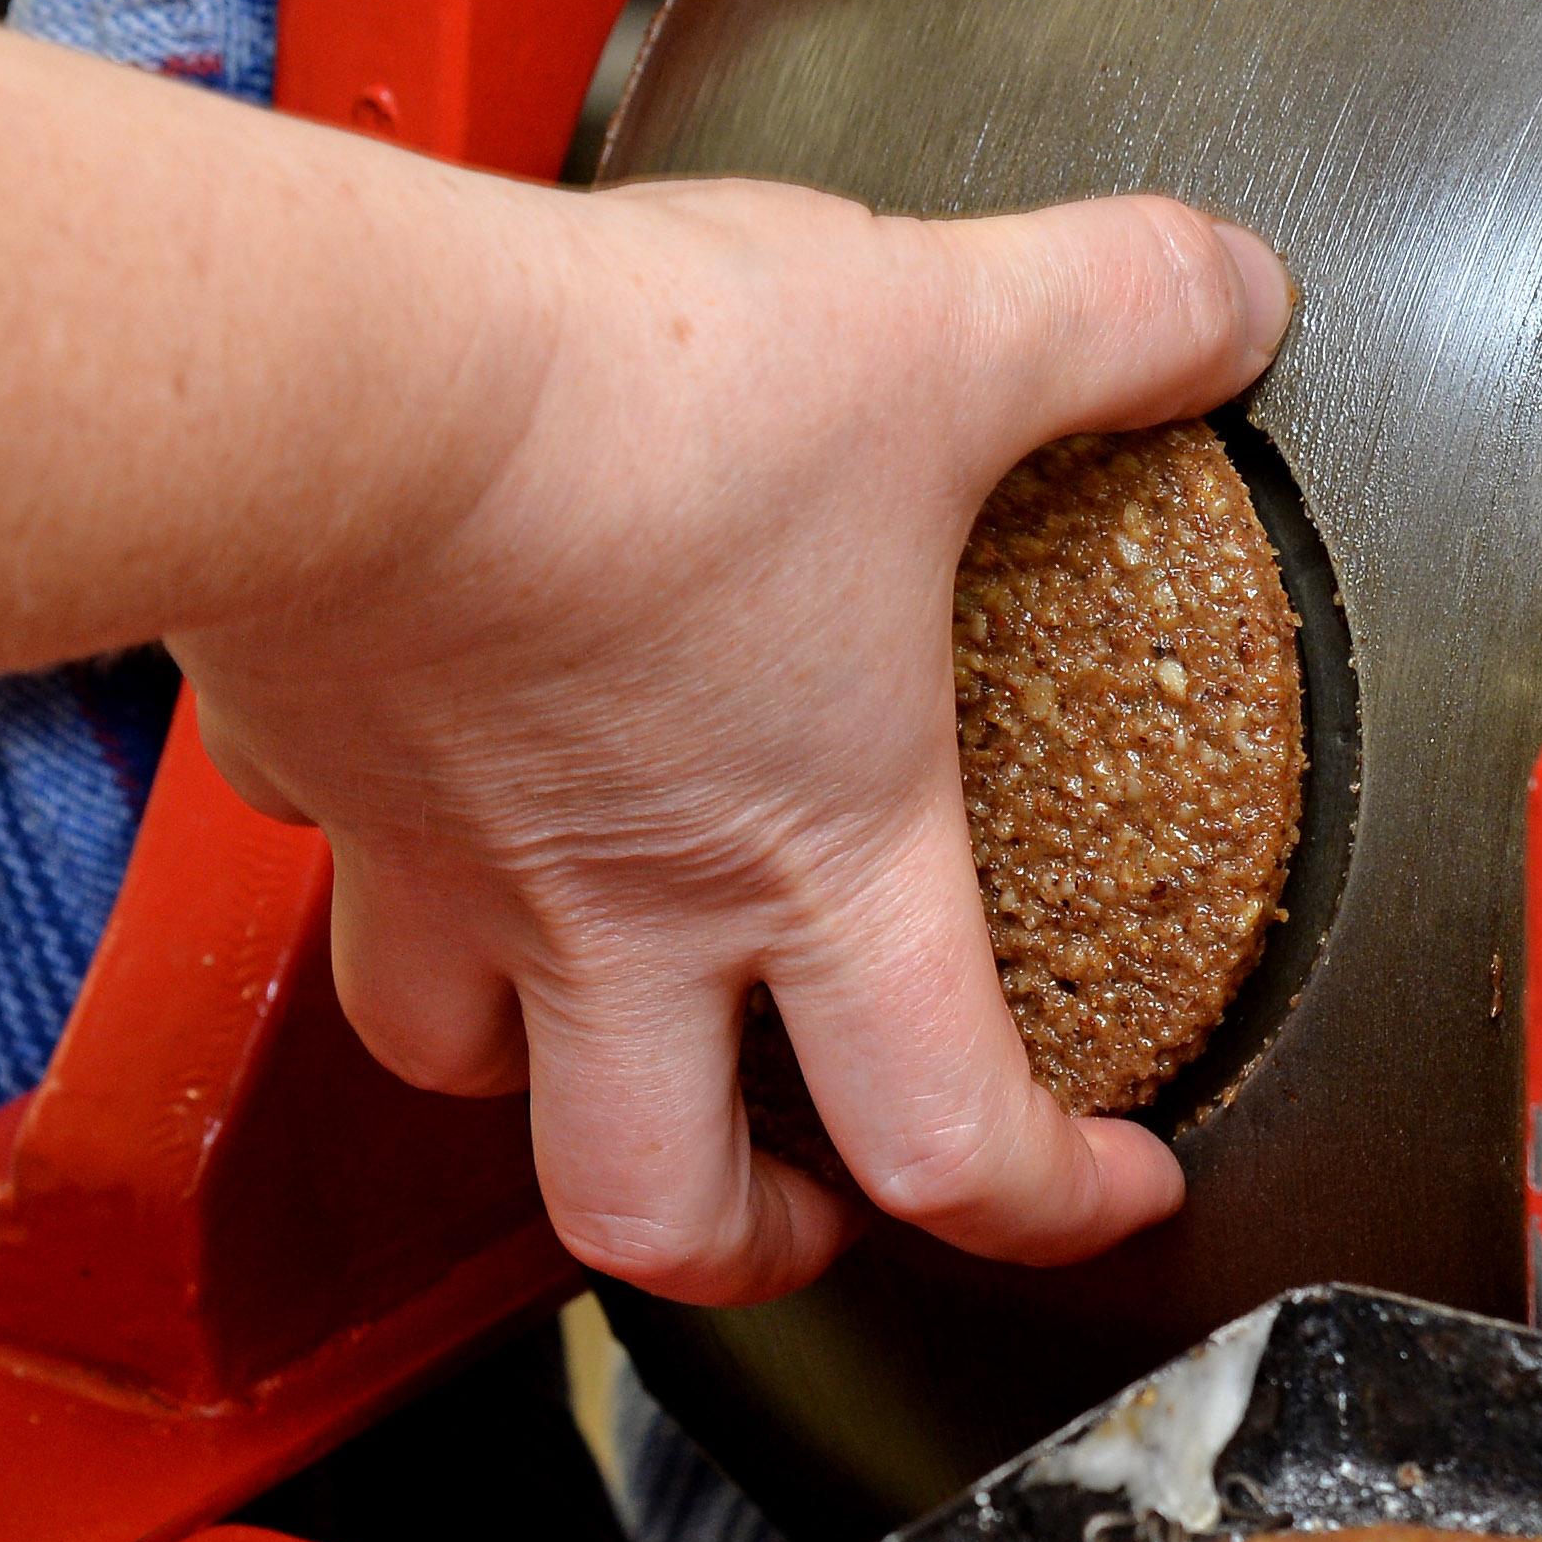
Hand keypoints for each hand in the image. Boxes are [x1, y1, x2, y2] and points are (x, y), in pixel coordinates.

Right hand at [180, 176, 1290, 1306]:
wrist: (347, 377)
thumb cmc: (636, 408)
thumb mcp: (945, 330)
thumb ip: (1117, 315)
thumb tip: (1233, 295)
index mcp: (813, 855)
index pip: (945, 1140)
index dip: (1045, 1206)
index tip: (1102, 1180)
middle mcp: (613, 906)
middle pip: (655, 1214)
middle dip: (743, 1246)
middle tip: (802, 1194)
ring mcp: (439, 857)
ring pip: (462, 1072)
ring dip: (536, 1083)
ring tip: (597, 1021)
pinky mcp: (308, 758)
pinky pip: (324, 853)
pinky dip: (369, 851)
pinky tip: (411, 774)